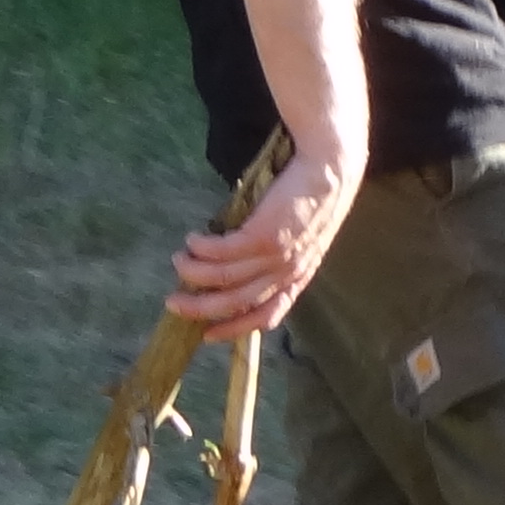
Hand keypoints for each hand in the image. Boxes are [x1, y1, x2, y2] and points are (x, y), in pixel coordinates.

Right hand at [167, 149, 359, 341]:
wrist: (330, 170)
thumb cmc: (313, 198)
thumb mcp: (301, 240)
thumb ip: (276, 259)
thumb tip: (237, 269)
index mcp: (298, 278)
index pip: (265, 316)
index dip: (233, 329)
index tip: (206, 334)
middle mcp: (286, 274)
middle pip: (235, 303)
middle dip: (200, 308)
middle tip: (174, 302)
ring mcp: (275, 256)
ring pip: (224, 278)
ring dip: (194, 272)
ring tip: (179, 261)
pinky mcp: (263, 234)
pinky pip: (222, 250)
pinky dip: (201, 248)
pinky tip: (191, 240)